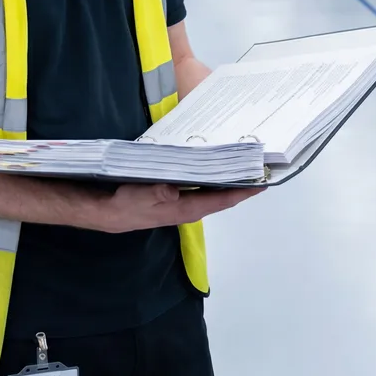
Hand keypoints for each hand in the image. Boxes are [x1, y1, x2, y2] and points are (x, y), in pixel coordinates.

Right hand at [94, 182, 263, 233]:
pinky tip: (215, 165)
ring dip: (229, 180)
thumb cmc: (128, 204)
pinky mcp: (179, 197)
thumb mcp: (141, 196)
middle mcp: (192, 207)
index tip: (263, 182)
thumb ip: (158, 192)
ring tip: (243, 163)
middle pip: (223, 196)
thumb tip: (172, 189)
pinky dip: (213, 177)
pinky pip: (203, 187)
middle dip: (241, 183)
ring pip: (214, 191)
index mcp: (188, 208)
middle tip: (258, 166)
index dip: (243, 191)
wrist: (112, 212)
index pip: (222, 200)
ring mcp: (186, 203)